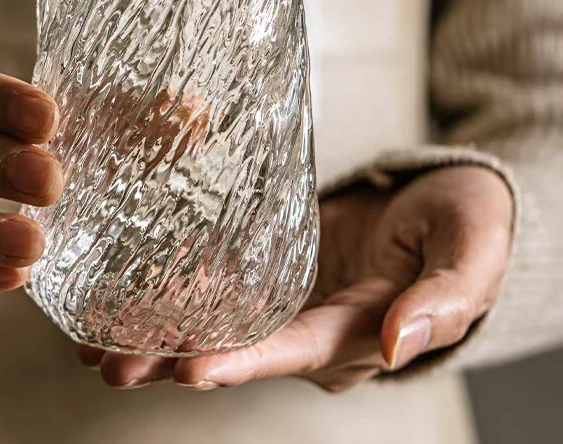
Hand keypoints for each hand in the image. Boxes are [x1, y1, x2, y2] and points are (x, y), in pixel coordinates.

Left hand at [78, 166, 512, 391]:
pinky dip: (174, 291)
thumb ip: (445, 298)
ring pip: (219, 324)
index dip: (243, 362)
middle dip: (174, 361)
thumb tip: (403, 344)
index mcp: (363, 331)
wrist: (438, 198)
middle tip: (110, 364)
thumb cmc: (464, 221)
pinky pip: (220, 284)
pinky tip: (126, 293)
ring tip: (96, 341)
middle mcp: (316, 328)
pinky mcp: (273, 268)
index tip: (189, 368)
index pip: (296, 352)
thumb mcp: (470, 251)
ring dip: (159, 335)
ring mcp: (290, 300)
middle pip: (241, 350)